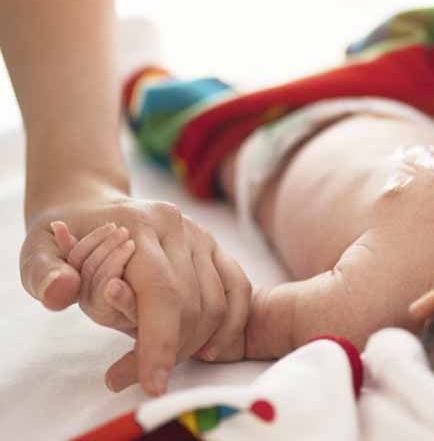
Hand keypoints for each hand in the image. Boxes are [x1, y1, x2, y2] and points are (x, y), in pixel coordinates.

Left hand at [20, 197, 250, 395]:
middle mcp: (177, 226)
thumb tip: (63, 292)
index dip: (160, 340)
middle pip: (191, 302)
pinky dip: (230, 323)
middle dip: (173, 349)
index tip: (153, 382)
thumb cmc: (64, 238)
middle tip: (146, 376)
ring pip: (215, 301)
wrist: (91, 208)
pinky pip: (237, 288)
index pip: (161, 291)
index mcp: (138, 224)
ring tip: (164, 361)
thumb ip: (46, 275)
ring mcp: (200, 235)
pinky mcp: (214, 247)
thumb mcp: (38, 254)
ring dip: (196, 342)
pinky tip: (210, 348)